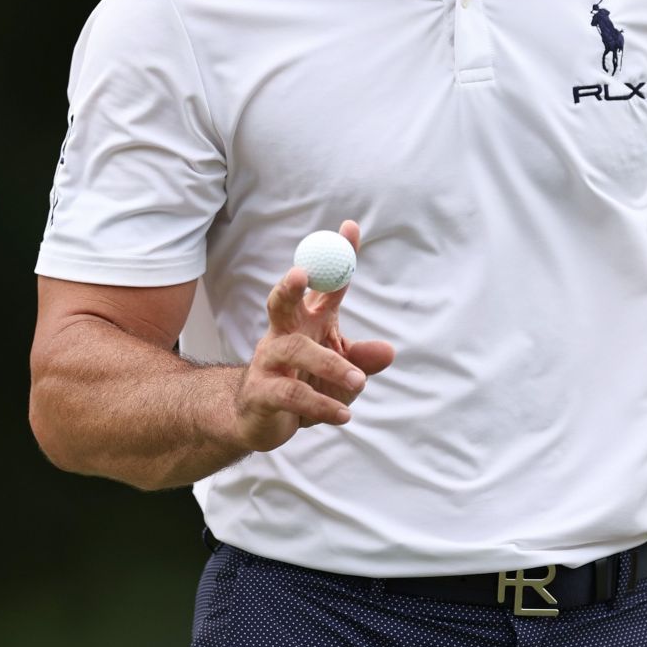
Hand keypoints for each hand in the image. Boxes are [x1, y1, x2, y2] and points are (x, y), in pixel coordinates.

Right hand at [230, 220, 395, 452]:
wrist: (258, 419)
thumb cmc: (302, 383)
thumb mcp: (338, 370)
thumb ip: (360, 359)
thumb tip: (388, 351)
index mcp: (306, 320)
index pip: (324, 283)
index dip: (336, 256)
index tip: (350, 226)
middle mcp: (284, 333)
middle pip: (281, 301)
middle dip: (289, 285)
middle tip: (299, 274)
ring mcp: (268, 361)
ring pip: (293, 349)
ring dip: (329, 363)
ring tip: (358, 382)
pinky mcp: (261, 393)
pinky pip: (290, 394)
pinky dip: (321, 404)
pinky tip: (343, 415)